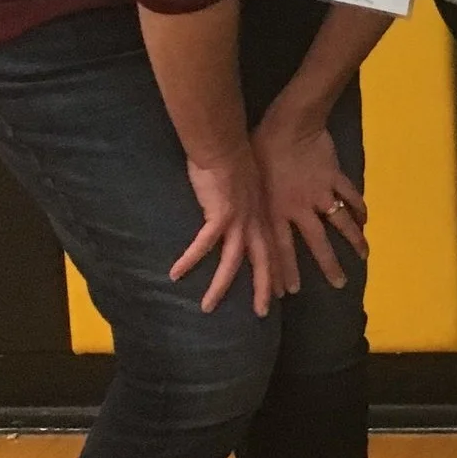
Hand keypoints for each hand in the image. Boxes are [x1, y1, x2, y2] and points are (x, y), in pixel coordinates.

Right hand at [169, 146, 276, 315]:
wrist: (226, 145)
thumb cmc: (235, 160)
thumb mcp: (249, 187)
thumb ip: (245, 204)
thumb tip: (238, 212)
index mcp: (263, 216)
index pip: (273, 250)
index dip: (277, 272)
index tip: (281, 292)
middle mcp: (255, 222)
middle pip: (262, 262)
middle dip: (263, 289)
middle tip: (262, 312)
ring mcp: (239, 221)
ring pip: (232, 262)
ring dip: (220, 287)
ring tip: (208, 307)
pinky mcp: (220, 216)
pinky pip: (203, 245)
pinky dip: (189, 260)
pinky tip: (175, 274)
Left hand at [253, 112, 366, 290]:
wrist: (288, 124)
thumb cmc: (259, 149)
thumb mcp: (249, 182)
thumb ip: (252, 204)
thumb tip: (244, 222)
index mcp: (275, 211)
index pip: (280, 249)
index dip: (285, 271)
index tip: (290, 292)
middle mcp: (301, 208)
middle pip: (318, 243)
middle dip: (329, 266)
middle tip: (340, 284)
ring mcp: (321, 193)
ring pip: (341, 223)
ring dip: (354, 240)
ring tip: (364, 256)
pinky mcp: (335, 177)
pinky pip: (350, 196)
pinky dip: (359, 208)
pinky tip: (366, 219)